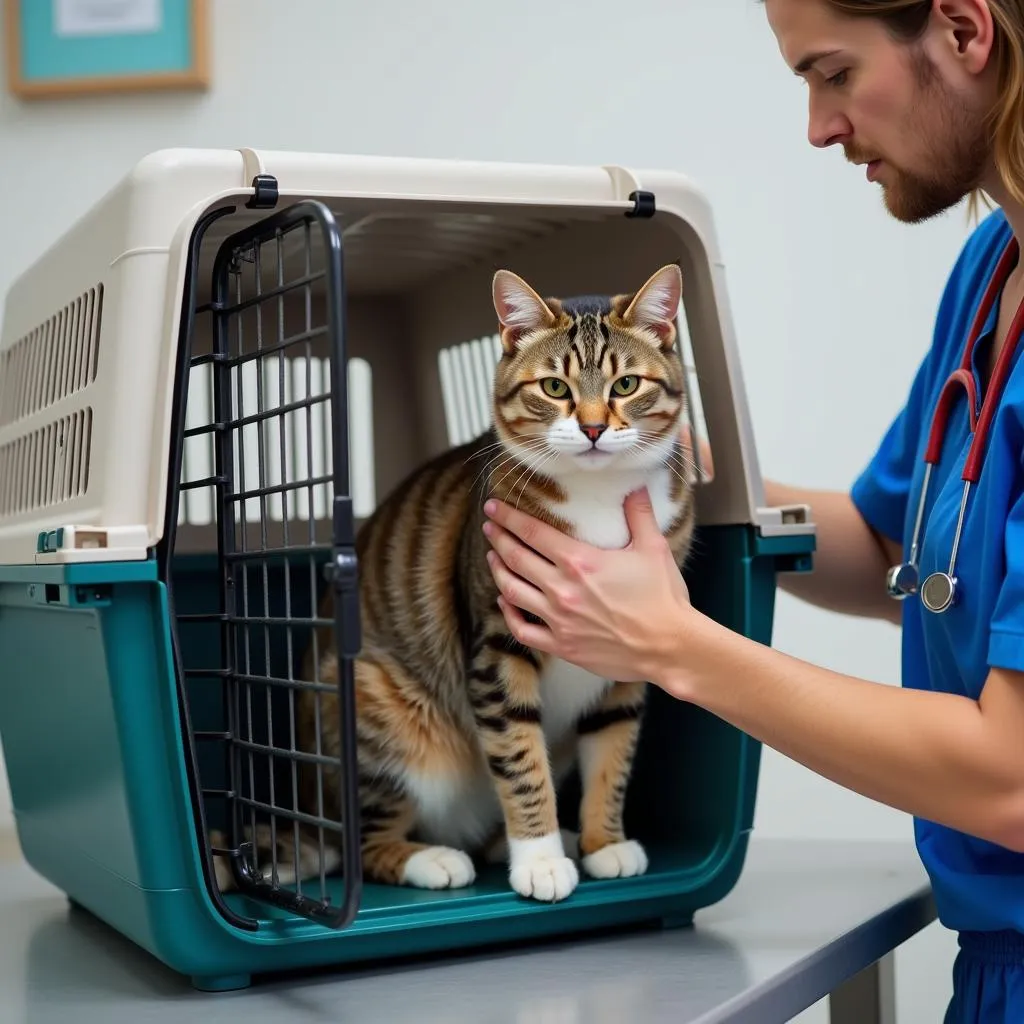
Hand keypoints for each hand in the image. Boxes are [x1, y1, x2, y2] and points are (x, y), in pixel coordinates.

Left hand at [482, 488, 694, 684]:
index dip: (509, 517)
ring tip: (493, 557)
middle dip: (499, 538)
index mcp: (580, 561)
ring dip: (498, 571)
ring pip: (512, 591)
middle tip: (490, 526)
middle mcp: (562, 589)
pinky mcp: (562, 645)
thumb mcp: (653, 548)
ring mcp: (558, 620)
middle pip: (516, 558)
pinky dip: (508, 614)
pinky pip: (522, 630)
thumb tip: (635, 485)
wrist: (670, 647)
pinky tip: (505, 601)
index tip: (494, 508)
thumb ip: (638, 514)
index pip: (532, 532)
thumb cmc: (662, 598)